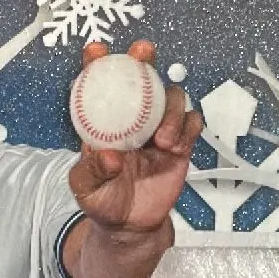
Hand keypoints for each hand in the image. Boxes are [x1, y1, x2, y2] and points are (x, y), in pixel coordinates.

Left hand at [68, 40, 202, 235]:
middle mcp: (133, 118)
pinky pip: (192, 124)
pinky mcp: (180, 144)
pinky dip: (187, 128)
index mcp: (105, 122)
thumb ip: (92, 170)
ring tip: (161, 140)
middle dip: (143, 59)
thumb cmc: (103, 202)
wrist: (130, 226)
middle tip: (143, 54)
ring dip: (171, 110)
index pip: (99, 85)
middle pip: (142, 78)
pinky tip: (175, 147)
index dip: (98, 64)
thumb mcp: (86, 188)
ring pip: (172, 98)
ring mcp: (159, 128)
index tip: (96, 51)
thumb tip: (110, 155)